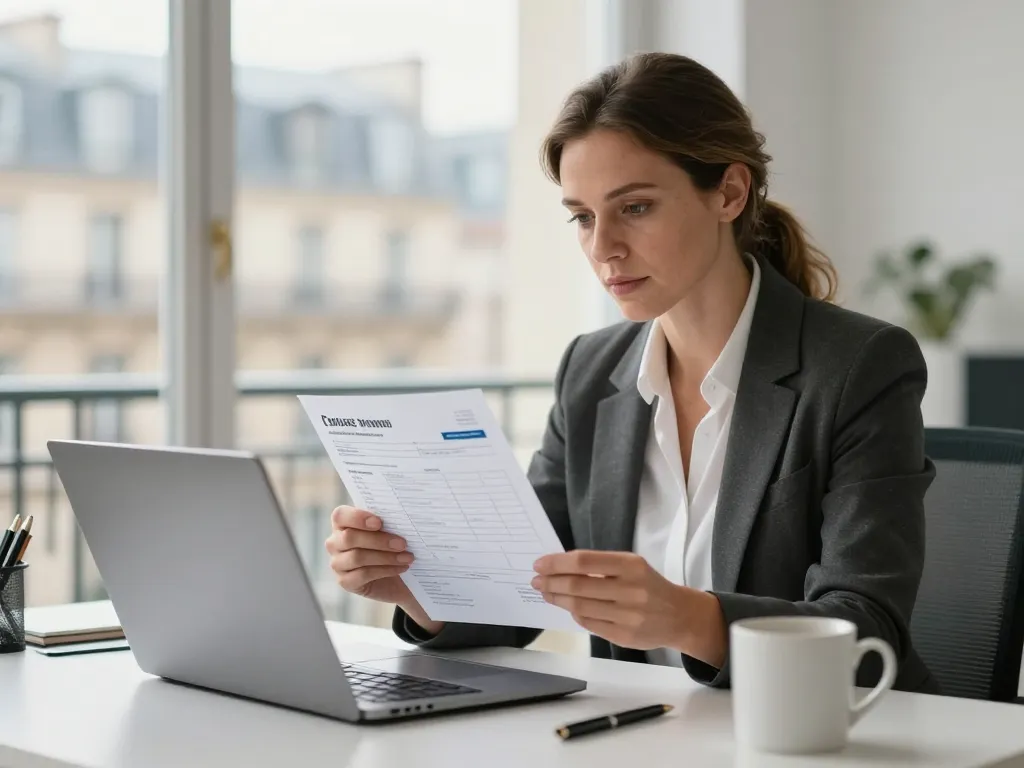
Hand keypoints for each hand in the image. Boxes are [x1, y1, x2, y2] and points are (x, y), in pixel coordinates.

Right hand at [326, 506, 413, 603]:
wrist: (394, 577)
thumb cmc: (389, 546)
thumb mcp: (388, 531)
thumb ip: (387, 522)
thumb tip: (400, 518)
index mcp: (342, 524)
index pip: (340, 516)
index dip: (357, 517)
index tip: (379, 522)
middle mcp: (334, 543)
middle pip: (349, 538)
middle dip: (379, 540)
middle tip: (403, 543)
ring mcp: (337, 563)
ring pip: (357, 557)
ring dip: (386, 557)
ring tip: (407, 557)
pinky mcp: (345, 581)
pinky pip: (363, 574)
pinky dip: (385, 570)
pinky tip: (401, 568)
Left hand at [532, 550, 723, 661]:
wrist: (679, 615)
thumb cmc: (649, 585)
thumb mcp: (631, 566)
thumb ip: (600, 566)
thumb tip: (559, 568)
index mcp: (631, 565)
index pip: (584, 562)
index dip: (557, 563)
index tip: (539, 565)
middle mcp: (630, 589)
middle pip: (578, 586)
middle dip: (551, 583)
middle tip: (536, 581)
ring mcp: (628, 615)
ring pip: (579, 607)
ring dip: (557, 599)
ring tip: (547, 593)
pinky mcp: (624, 636)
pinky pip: (589, 624)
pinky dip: (574, 614)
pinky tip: (568, 608)